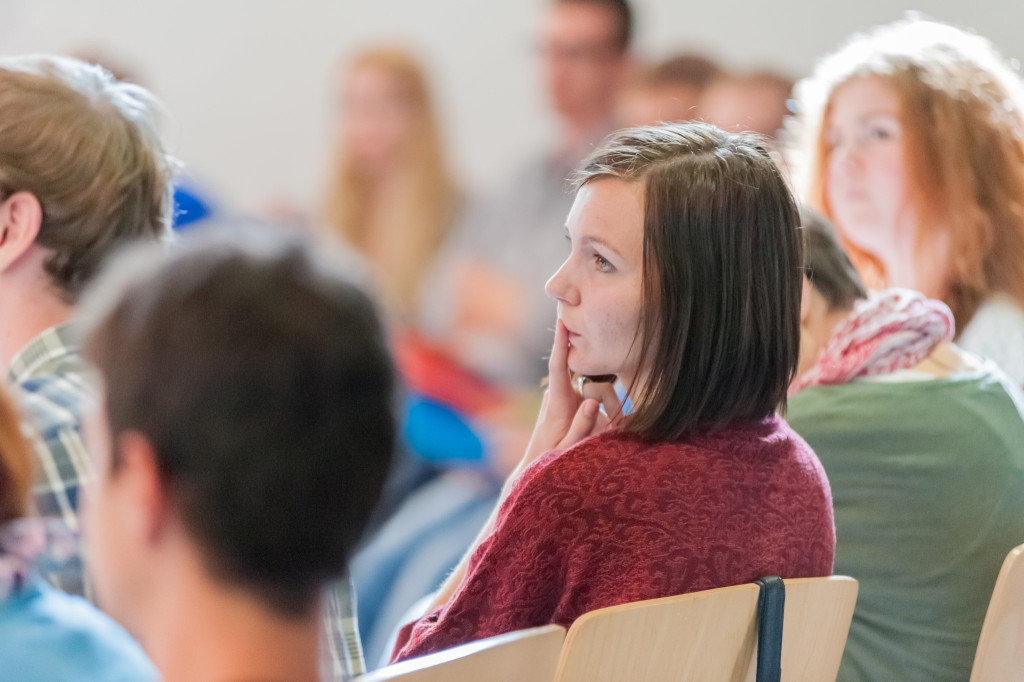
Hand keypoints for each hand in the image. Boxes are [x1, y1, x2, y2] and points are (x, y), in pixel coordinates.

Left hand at [518, 320, 614, 471]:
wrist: (537, 466)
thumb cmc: (551, 459)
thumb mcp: (567, 449)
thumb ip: (581, 427)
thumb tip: (592, 404)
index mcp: (557, 404)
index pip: (558, 367)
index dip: (560, 344)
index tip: (562, 322)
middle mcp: (561, 396)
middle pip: (592, 382)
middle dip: (606, 398)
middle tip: (610, 424)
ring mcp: (568, 399)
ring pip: (598, 392)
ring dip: (607, 408)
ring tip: (604, 431)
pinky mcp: (575, 404)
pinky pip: (596, 399)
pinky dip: (605, 410)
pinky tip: (607, 427)